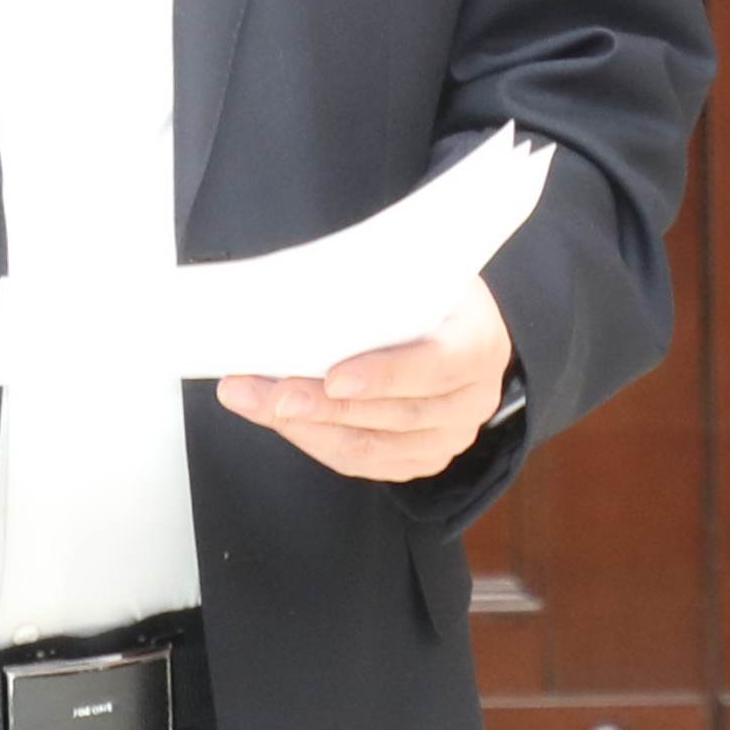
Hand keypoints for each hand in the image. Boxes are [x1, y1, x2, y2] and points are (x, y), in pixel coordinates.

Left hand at [217, 275, 512, 483]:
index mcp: (479, 342)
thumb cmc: (425, 287)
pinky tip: (275, 418)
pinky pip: (361, 462)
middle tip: (268, 393)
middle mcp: (472, 400)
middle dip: (322, 406)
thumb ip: (376, 280)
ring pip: (370, 446)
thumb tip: (301, 289)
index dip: (385, 375)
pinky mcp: (420, 458)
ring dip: (304, 426)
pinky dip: (314, 440)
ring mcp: (449, 437)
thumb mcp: (416, 267)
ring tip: (250, 400)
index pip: (436, 364)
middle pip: (393, 414)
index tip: (334, 378)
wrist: (452, 321)